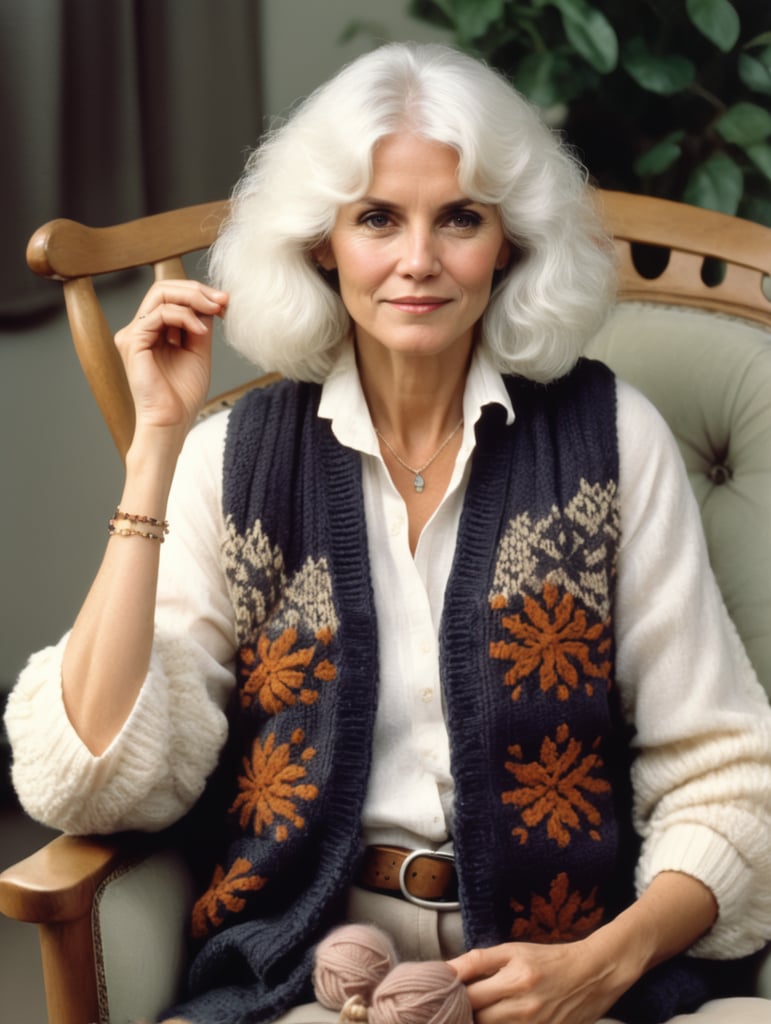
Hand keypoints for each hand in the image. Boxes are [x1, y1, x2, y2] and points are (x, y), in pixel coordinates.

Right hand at [115, 280, 227, 438]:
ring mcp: (134, 334)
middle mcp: (140, 329)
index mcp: (154, 331)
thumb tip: (212, 301)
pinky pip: (159, 314)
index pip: (171, 295)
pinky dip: (184, 316)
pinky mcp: (133, 342)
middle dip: (197, 290)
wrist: (172, 422)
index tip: (224, 301)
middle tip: (222, 300)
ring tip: (214, 312)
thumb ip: (200, 325)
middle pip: (164, 288)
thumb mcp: (199, 352)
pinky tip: (200, 331)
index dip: (199, 293)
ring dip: (193, 299)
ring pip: (160, 294)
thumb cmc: (183, 395)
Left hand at [447, 937, 622, 1023]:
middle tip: (454, 1008)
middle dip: (463, 1015)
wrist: (593, 974)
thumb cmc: (549, 959)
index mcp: (515, 979)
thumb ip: (479, 960)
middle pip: (479, 1021)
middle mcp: (525, 1007)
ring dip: (481, 1023)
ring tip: (477, 1013)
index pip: (470, 996)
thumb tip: (447, 969)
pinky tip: (499, 1021)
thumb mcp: (513, 950)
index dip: (451, 998)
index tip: (442, 996)